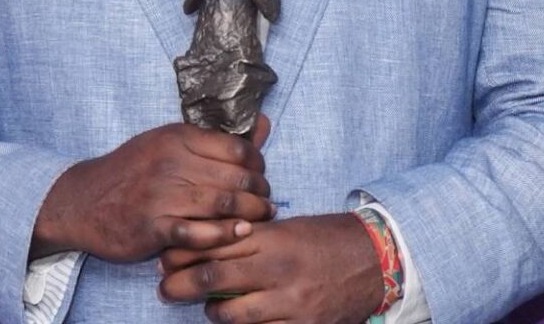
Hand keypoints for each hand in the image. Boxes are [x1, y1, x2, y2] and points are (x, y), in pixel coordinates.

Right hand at [32, 116, 273, 261]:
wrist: (81, 201)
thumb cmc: (133, 171)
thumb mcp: (170, 143)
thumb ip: (217, 140)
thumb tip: (265, 125)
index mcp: (178, 138)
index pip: (237, 150)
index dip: (258, 165)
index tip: (261, 176)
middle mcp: (171, 163)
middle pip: (236, 178)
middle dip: (260, 192)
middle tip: (267, 201)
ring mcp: (161, 196)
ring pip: (223, 204)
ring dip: (251, 214)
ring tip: (260, 218)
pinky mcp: (152, 227)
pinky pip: (198, 232)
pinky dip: (223, 235)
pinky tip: (238, 235)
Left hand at [158, 212, 384, 323]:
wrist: (377, 260)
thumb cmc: (328, 239)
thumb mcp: (289, 228)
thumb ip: (250, 240)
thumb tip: (205, 249)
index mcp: (274, 238)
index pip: (213, 244)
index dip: (182, 252)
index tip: (167, 257)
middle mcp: (279, 270)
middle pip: (211, 280)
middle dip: (178, 285)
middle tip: (166, 288)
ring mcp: (291, 303)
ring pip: (228, 315)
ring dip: (210, 312)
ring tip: (209, 307)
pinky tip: (241, 323)